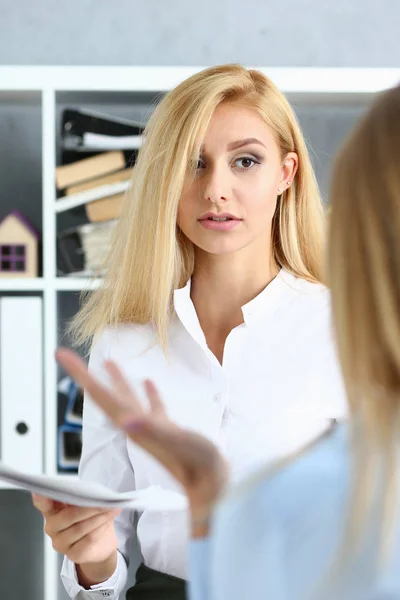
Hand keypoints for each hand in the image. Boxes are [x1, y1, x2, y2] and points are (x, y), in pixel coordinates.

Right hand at [32, 494, 119, 565]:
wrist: (100, 544)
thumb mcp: (85, 504)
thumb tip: (90, 491)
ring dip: (100, 517)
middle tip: (106, 501)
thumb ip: (81, 497)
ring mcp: (60, 543)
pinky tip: (108, 521)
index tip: (40, 492)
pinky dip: (101, 528)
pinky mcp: (73, 554)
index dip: (41, 498)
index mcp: (52, 511)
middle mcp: (52, 527)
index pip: (43, 504)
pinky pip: (89, 539)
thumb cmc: (90, 518)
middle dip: (90, 507)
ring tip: (112, 508)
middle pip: (69, 515)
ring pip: (81, 527)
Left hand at [56, 347, 227, 533]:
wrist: (212, 490)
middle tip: (67, 357)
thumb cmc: (198, 465)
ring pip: (128, 399)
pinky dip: (149, 393)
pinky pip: (154, 406)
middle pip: (105, 396)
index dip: (81, 375)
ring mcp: (152, 428)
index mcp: (133, 424)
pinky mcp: (169, 431)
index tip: (61, 356)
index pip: (100, 395)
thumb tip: (128, 420)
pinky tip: (148, 382)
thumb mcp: (178, 442)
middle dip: (86, 375)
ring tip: (109, 362)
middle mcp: (136, 425)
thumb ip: (154, 430)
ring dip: (116, 381)